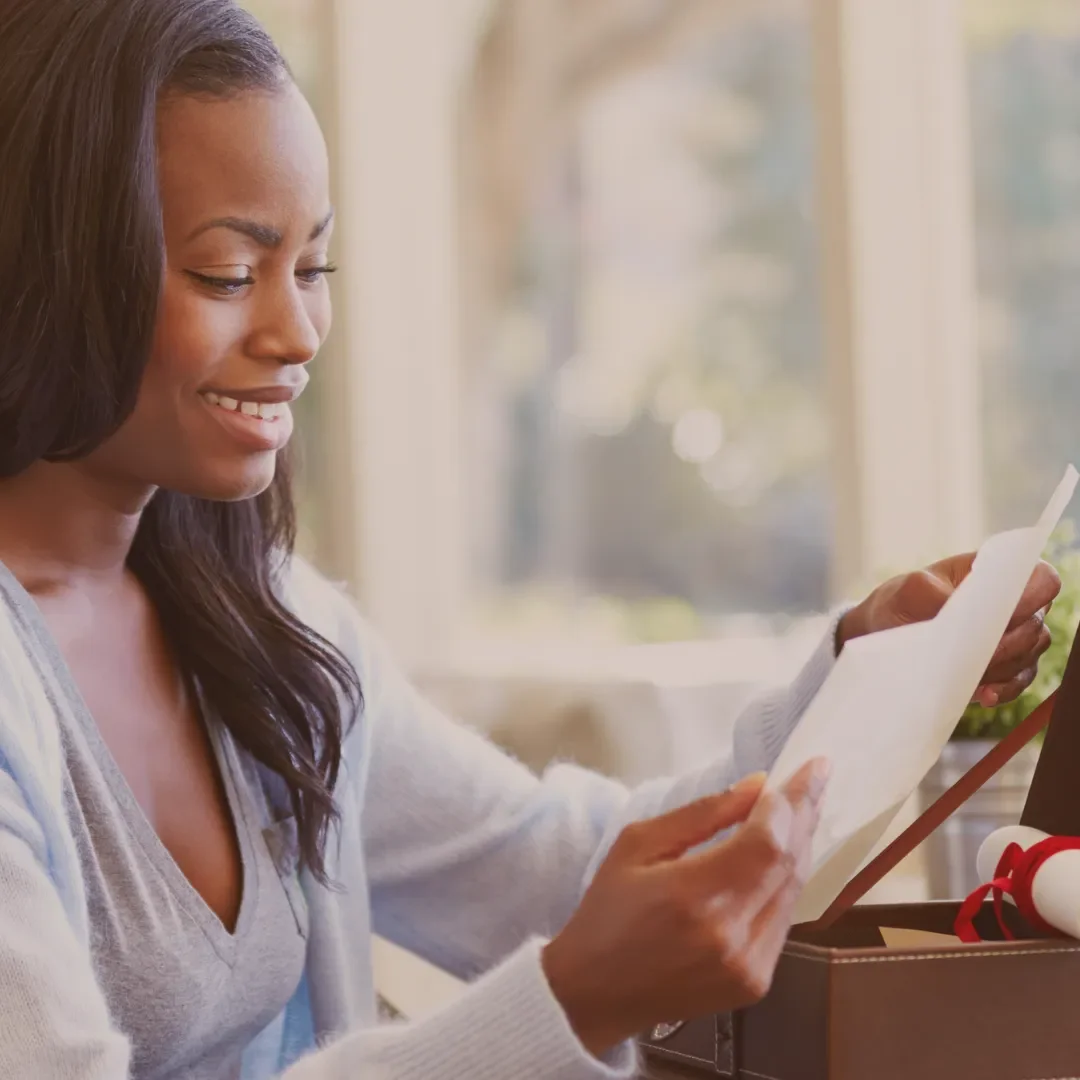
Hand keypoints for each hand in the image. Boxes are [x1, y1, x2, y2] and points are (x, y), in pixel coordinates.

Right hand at [541, 760, 828, 1058]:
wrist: (594, 993)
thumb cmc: (607, 911)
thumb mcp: (638, 845)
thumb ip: (701, 814)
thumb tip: (757, 785)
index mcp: (694, 895)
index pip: (767, 841)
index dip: (793, 802)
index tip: (810, 767)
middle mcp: (731, 934)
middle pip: (789, 863)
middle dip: (804, 815)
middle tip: (814, 778)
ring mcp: (749, 964)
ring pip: (795, 892)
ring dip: (800, 846)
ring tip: (802, 809)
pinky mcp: (756, 982)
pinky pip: (784, 919)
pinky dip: (786, 882)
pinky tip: (781, 856)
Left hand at [838, 554, 1060, 707]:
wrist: (886, 632)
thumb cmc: (902, 603)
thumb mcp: (908, 591)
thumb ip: (933, 593)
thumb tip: (958, 610)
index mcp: (996, 576)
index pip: (1040, 579)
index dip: (1033, 595)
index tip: (1003, 613)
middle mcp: (1013, 606)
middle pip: (1035, 626)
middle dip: (1007, 642)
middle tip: (975, 653)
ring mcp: (1012, 639)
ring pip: (1028, 656)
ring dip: (1001, 667)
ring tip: (968, 673)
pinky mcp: (1005, 670)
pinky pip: (1018, 682)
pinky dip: (1002, 689)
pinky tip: (982, 694)